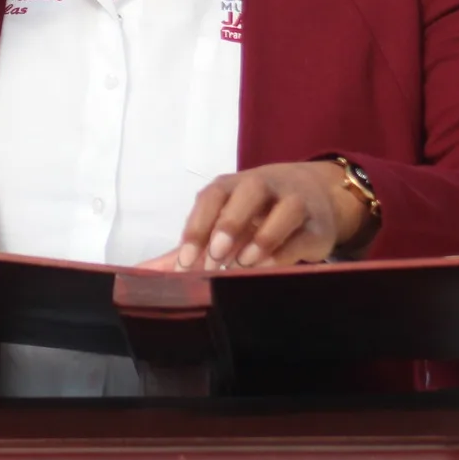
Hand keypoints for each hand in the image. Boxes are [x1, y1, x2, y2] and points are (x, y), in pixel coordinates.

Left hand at [173, 162, 368, 270]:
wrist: (315, 197)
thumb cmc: (255, 213)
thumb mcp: (221, 224)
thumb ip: (185, 250)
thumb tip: (141, 274)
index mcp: (234, 185)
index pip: (213, 196)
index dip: (198, 226)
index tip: (186, 262)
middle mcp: (265, 186)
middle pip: (249, 192)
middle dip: (230, 223)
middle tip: (215, 257)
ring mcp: (296, 202)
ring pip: (284, 209)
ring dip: (262, 237)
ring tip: (243, 263)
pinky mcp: (317, 226)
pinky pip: (303, 235)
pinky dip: (286, 252)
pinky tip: (268, 267)